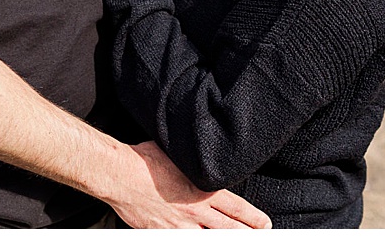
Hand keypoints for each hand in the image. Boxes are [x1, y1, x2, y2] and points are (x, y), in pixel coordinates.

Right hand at [134, 143, 269, 228]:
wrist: (119, 176)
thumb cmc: (144, 160)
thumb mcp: (175, 153)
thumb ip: (191, 161)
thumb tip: (199, 157)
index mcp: (202, 190)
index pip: (236, 208)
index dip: (254, 218)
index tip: (265, 224)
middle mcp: (196, 211)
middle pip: (230, 229)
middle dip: (248, 235)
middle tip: (262, 237)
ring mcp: (180, 227)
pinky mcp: (164, 235)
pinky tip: (198, 238)